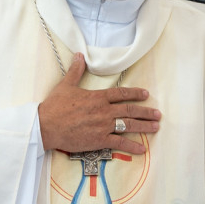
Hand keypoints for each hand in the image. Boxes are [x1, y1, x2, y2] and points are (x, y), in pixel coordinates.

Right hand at [38, 53, 160, 153]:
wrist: (46, 125)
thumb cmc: (54, 106)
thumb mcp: (66, 85)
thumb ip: (76, 71)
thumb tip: (80, 55)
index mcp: (98, 97)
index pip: (121, 93)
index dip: (135, 93)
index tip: (146, 94)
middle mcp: (104, 111)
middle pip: (130, 110)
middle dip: (146, 112)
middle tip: (158, 114)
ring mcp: (103, 126)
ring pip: (129, 125)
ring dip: (144, 126)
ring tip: (155, 127)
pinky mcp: (99, 140)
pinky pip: (119, 143)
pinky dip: (132, 146)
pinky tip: (143, 148)